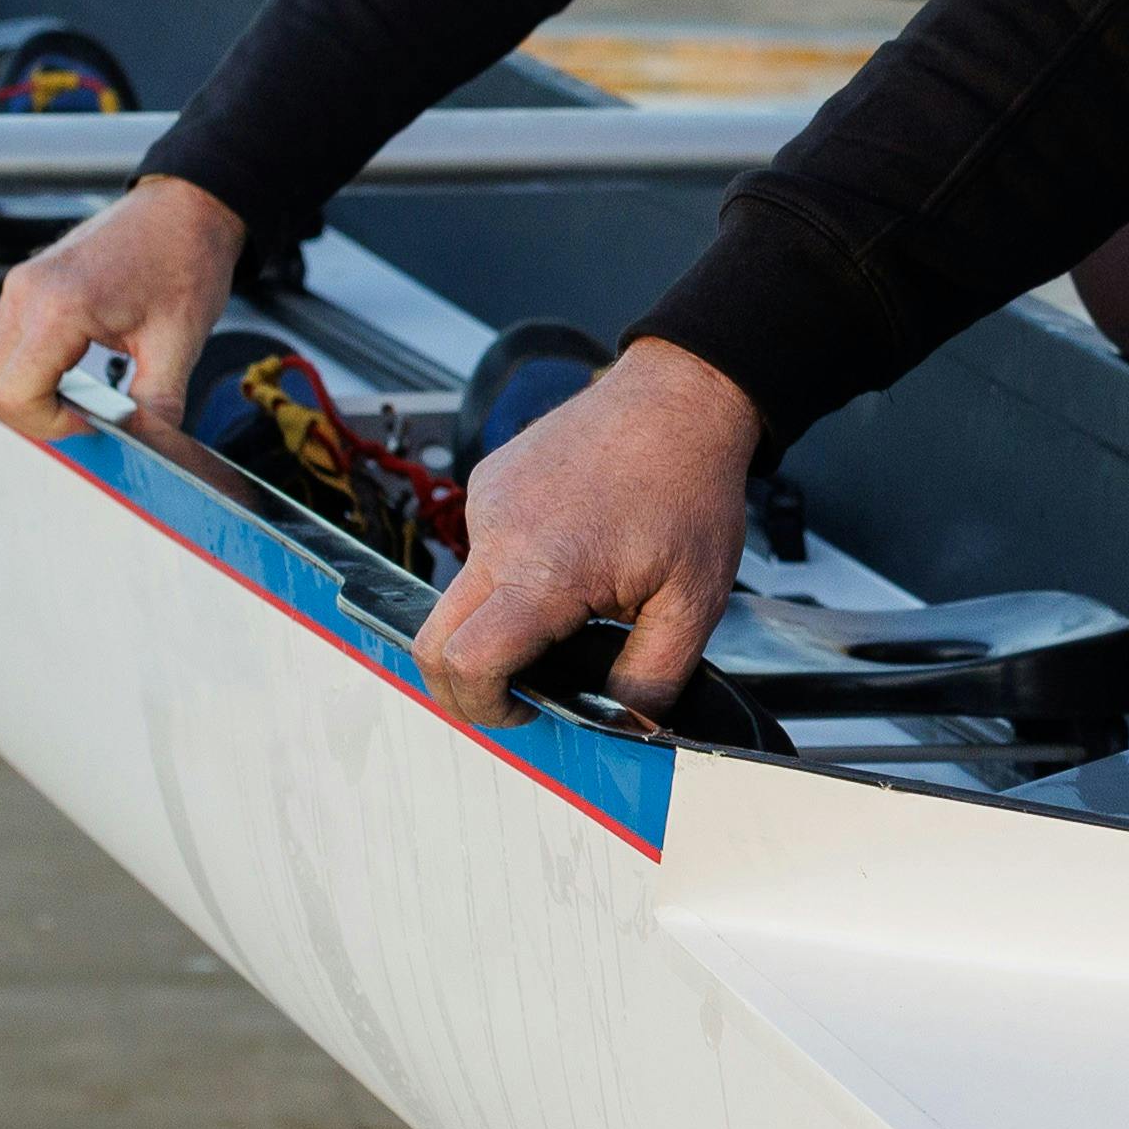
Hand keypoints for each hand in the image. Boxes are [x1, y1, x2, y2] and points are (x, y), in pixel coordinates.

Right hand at [0, 179, 246, 441]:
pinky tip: (71, 372)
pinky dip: (23, 370)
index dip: (48, 424)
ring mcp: (19, 285)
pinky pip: (0, 344)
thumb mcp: (180, 341)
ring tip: (76, 396)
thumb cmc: (186, 260)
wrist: (186, 205)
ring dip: (21, 394)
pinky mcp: (24, 285)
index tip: (92, 421)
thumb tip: (147, 449)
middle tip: (81, 416)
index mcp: (59, 306)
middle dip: (27, 417)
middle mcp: (26, 293)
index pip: (12, 393)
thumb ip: (156, 405)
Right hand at [416, 341, 756, 727]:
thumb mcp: (694, 605)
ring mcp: (486, 502)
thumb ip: (651, 681)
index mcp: (545, 570)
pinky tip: (568, 556)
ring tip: (572, 606)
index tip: (524, 713)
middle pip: (434, 638)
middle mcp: (500, 533)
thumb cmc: (691, 488)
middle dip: (465, 683)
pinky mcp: (488, 482)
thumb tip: (624, 731)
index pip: (468, 663)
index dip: (485, 708)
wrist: (681, 398)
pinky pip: (479, 550)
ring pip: (459, 595)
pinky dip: (508, 575)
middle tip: (523, 692)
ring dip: (496, 621)